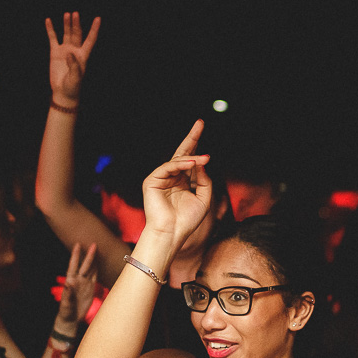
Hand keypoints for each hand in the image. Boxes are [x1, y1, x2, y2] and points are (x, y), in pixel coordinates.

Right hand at [44, 11, 100, 105]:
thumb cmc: (73, 86)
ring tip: (67, 14)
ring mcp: (65, 50)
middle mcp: (75, 50)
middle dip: (76, 24)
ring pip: (67, 33)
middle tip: (75, 14)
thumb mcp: (76, 77)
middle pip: (77, 33)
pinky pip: (53, 38)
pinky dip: (51, 29)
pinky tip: (48, 20)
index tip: (98, 18)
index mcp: (83, 55)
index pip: (91, 39)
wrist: (63, 92)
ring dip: (67, 24)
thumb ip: (74, 66)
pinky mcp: (55, 52)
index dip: (94, 29)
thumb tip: (69, 54)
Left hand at [56, 243, 98, 326]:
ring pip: (90, 269)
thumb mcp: (66, 303)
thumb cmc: (66, 311)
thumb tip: (70, 282)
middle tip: (93, 244)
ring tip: (97, 250)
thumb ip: (68, 293)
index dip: (75, 256)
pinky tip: (99, 263)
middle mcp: (78, 280)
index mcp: (70, 281)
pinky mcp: (90, 289)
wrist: (71, 319)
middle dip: (89, 255)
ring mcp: (85, 284)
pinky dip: (97, 270)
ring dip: (94, 260)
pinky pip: (95, 277)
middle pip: (85, 265)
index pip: (73, 266)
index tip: (77, 245)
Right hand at [141, 121, 211, 246]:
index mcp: (182, 182)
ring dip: (193, 158)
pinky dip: (181, 164)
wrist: (172, 234)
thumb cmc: (187, 221)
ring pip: (178, 161)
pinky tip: (192, 164)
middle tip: (200, 123)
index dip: (197, 147)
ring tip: (205, 159)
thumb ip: (204, 180)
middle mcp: (172, 178)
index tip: (203, 131)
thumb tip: (202, 162)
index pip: (191, 161)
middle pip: (182, 154)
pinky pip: (168, 167)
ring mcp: (161, 178)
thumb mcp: (203, 199)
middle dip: (192, 138)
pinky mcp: (152, 180)